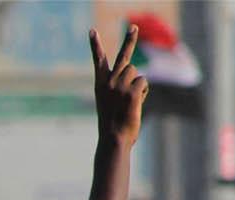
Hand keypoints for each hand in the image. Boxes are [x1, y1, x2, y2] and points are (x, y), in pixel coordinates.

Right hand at [90, 26, 147, 145]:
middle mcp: (108, 82)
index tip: (92, 31)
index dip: (95, 45)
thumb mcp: (110, 103)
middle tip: (133, 27)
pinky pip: (143, 82)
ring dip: (137, 84)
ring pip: (136, 73)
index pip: (98, 60)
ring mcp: (120, 85)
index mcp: (100, 84)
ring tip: (129, 101)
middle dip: (129, 39)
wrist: (113, 138)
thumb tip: (138, 79)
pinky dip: (143, 92)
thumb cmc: (113, 124)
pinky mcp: (131, 91)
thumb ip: (119, 87)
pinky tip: (135, 104)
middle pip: (123, 57)